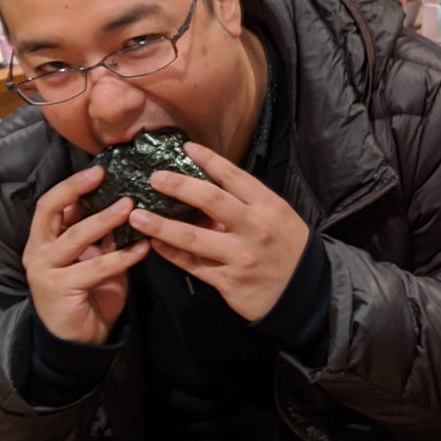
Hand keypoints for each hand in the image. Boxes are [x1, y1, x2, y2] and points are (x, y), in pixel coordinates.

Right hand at [23, 165, 148, 345]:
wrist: (78, 342)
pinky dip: (123, 256)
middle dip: (76, 190)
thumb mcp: (95, 258)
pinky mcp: (59, 290)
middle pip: (50, 211)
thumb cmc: (88, 295)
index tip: (98, 169)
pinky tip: (144, 248)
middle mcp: (37, 252)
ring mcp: (45, 271)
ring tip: (130, 208)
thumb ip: (102, 235)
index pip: (50, 204)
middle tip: (106, 177)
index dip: (72, 185)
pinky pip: (96, 268)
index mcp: (43, 241)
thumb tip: (124, 203)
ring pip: (76, 238)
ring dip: (105, 221)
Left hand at [130, 141, 309, 322]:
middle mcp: (254, 229)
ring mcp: (240, 257)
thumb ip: (245, 204)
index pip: (234, 177)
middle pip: (210, 200)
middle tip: (154, 178)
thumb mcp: (277, 217)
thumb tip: (203, 191)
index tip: (186, 148)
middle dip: (178, 186)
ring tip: (137, 217)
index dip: (208, 160)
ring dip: (161, 226)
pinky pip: (193, 265)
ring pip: (193, 238)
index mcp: (268, 207)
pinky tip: (154, 244)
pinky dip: (171, 253)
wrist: (304, 292)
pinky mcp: (228, 282)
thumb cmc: (287, 246)